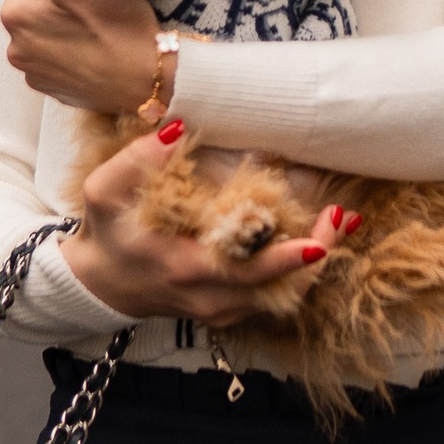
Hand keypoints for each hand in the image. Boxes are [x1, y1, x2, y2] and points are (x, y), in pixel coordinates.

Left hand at [0, 0, 167, 115]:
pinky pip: (57, 47)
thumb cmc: (120, 29)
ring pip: (47, 20)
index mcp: (16, 13)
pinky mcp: (53, 85)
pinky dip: (71, 35)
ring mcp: (34, 69)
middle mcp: (16, 45)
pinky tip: (95, 33)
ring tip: (98, 3)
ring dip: (67, 6)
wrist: (149, 84)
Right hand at [62, 127, 355, 327]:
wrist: (100, 284)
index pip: (240, 271)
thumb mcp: (105, 190)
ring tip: (341, 224)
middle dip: (315, 256)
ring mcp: (218, 311)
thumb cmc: (108, 231)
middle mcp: (206, 296)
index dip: (281, 259)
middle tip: (343, 219)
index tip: (317, 242)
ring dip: (314, 266)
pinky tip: (319, 243)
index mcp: (181, 266)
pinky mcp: (225, 314)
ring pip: (279, 299)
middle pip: (274, 288)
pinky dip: (299, 276)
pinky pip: (271, 301)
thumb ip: (139, 159)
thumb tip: (177, 129)